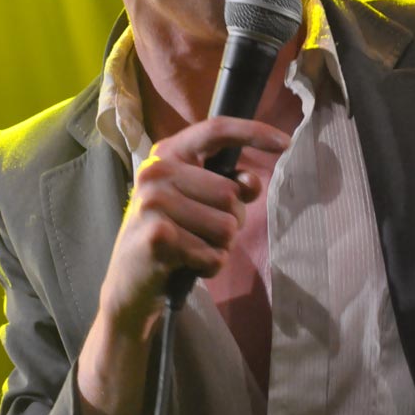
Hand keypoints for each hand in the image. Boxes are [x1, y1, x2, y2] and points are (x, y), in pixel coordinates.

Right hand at [99, 115, 289, 341]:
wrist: (128, 284)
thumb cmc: (170, 238)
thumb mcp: (197, 204)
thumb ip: (227, 188)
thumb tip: (251, 184)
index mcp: (167, 154)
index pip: (215, 130)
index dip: (253, 132)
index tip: (286, 142)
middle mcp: (156, 171)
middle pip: (231, 193)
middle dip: (230, 222)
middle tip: (201, 234)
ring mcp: (153, 202)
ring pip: (226, 227)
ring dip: (220, 247)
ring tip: (192, 250)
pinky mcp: (157, 236)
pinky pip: (213, 254)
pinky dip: (209, 267)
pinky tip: (186, 266)